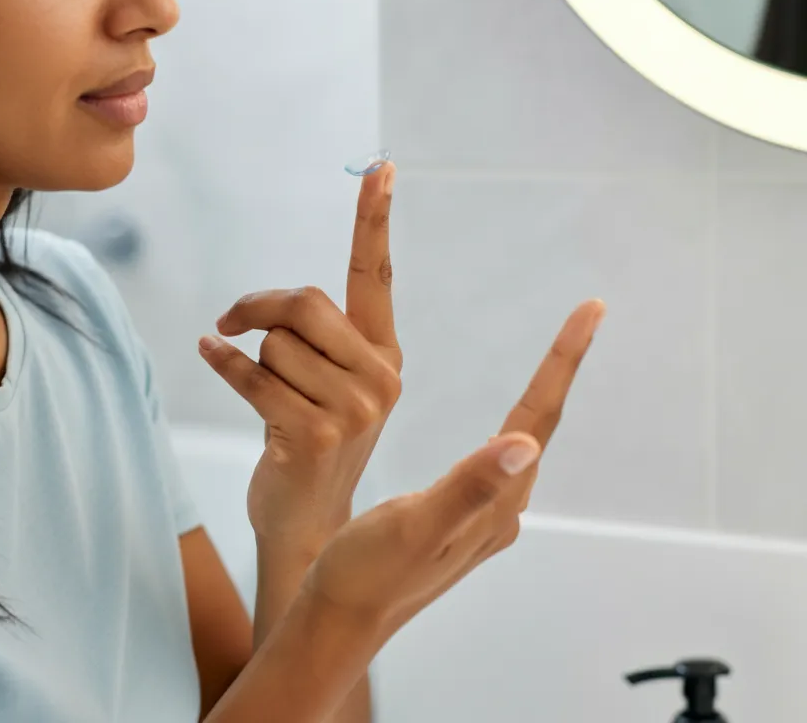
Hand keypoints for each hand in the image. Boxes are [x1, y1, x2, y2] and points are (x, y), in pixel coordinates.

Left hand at [197, 162, 401, 553]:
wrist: (306, 520)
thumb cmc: (307, 437)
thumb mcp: (323, 383)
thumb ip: (310, 337)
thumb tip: (260, 309)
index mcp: (385, 355)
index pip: (375, 276)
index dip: (374, 220)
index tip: (380, 168)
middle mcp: (381, 377)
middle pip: (305, 304)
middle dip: (259, 308)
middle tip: (233, 320)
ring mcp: (355, 408)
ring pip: (274, 344)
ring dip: (251, 359)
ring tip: (266, 396)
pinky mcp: (317, 433)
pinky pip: (252, 375)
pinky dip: (222, 363)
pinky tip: (211, 353)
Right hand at [302, 299, 604, 639]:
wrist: (339, 622)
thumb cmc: (366, 576)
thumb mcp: (415, 526)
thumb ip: (469, 486)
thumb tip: (525, 444)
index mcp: (494, 504)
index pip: (538, 417)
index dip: (563, 359)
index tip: (592, 309)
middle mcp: (499, 508)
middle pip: (540, 421)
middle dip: (561, 366)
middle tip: (584, 316)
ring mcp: (483, 515)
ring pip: (522, 439)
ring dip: (540, 392)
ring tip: (556, 353)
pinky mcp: (461, 519)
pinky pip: (497, 456)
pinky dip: (510, 420)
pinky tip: (501, 426)